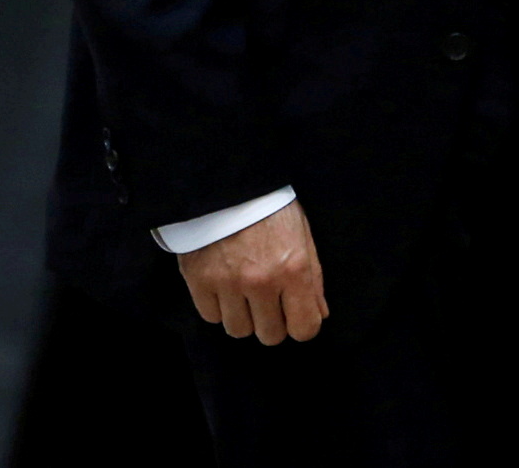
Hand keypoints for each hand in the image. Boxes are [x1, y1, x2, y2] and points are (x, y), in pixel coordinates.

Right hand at [177, 199, 327, 344]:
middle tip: (270, 302)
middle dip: (273, 322)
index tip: (297, 316)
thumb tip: (319, 314)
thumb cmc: (270, 207)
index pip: (304, 329)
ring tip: (245, 292)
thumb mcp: (303, 235)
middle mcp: (261, 281)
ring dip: (244, 316)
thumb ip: (313, 278)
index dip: (302, 325)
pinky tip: (224, 286)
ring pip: (238, 330)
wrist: (228, 182)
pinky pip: (211, 316)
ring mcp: (228, 284)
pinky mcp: (199, 281)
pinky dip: (218, 307)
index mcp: (293, 269)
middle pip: (270, 336)